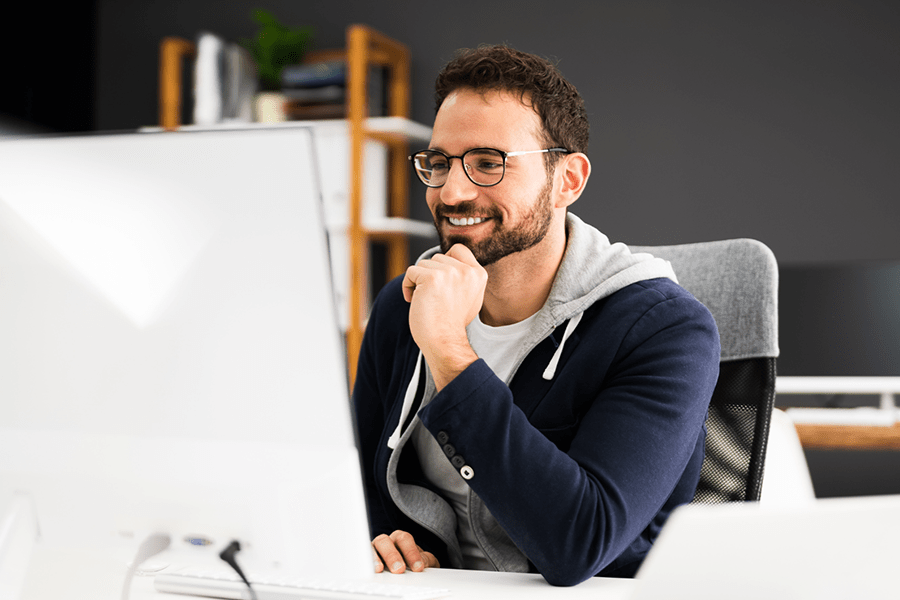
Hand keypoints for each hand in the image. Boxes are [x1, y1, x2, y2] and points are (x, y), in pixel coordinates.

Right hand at [372, 531, 439, 573]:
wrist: (407, 569)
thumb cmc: (414, 563)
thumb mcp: (423, 562)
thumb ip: (426, 560)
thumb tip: (423, 563)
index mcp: (401, 539)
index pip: (405, 540)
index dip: (411, 552)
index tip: (418, 567)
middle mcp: (386, 542)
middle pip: (385, 541)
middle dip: (392, 555)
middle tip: (399, 569)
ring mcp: (374, 550)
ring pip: (371, 547)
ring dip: (376, 558)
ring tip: (380, 570)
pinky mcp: (366, 559)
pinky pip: (363, 558)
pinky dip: (366, 562)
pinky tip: (370, 571)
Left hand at [401, 244, 485, 388]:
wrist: (444, 343)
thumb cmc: (452, 324)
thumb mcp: (469, 297)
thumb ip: (463, 278)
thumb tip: (449, 262)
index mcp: (478, 274)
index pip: (458, 249)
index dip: (445, 262)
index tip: (440, 282)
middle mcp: (466, 271)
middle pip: (437, 257)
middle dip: (430, 275)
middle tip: (434, 298)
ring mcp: (450, 273)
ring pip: (423, 264)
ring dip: (418, 282)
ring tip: (426, 301)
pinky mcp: (432, 278)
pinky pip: (411, 272)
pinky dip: (407, 286)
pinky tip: (414, 301)